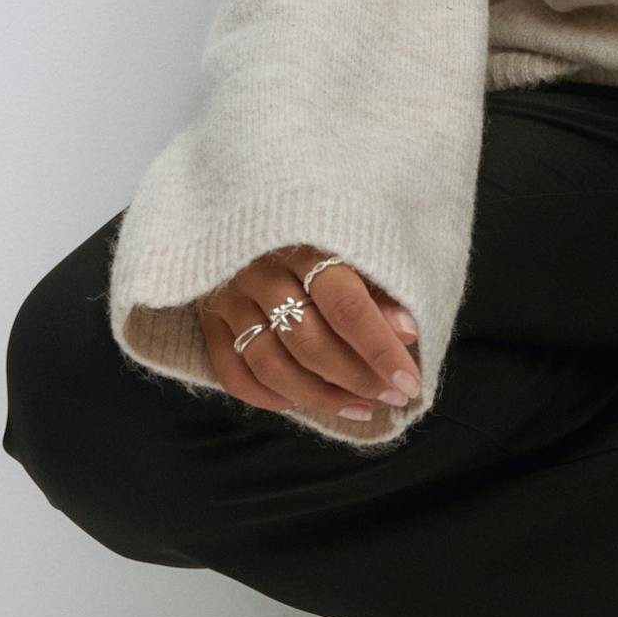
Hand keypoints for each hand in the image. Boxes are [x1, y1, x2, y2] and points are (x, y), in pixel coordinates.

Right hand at [195, 246, 423, 425]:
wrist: (239, 209)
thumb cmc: (318, 232)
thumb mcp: (353, 245)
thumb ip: (378, 289)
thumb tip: (407, 334)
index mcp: (306, 244)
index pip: (345, 306)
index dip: (379, 349)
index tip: (408, 382)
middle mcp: (261, 271)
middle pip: (308, 341)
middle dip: (356, 377)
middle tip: (392, 396)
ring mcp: (229, 298)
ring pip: (272, 365)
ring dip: (320, 397)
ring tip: (360, 407)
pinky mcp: (208, 320)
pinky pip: (234, 374)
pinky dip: (269, 397)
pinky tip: (303, 402)